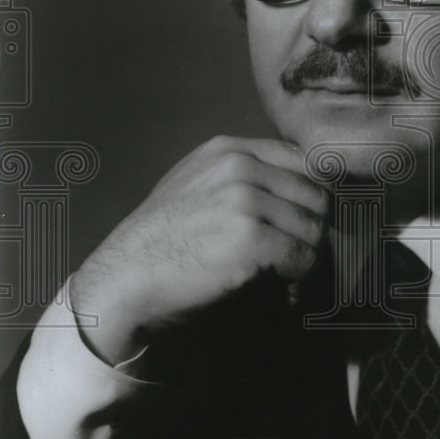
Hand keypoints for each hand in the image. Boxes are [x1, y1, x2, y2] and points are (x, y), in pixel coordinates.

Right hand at [69, 137, 328, 364]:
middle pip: (315, 195)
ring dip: (307, 257)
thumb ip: (240, 174)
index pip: (303, 159)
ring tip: (288, 275)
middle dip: (313, 229)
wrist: (125, 276)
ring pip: (312, 228)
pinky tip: (282, 288)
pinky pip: (301, 257)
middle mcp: (239, 167)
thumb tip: (298, 185)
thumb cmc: (161, 238)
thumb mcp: (195, 183)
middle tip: (299, 256)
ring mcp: (244, 201)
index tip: (309, 220)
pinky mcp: (250, 239)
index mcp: (229, 150)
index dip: (314, 193)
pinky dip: (298, 277)